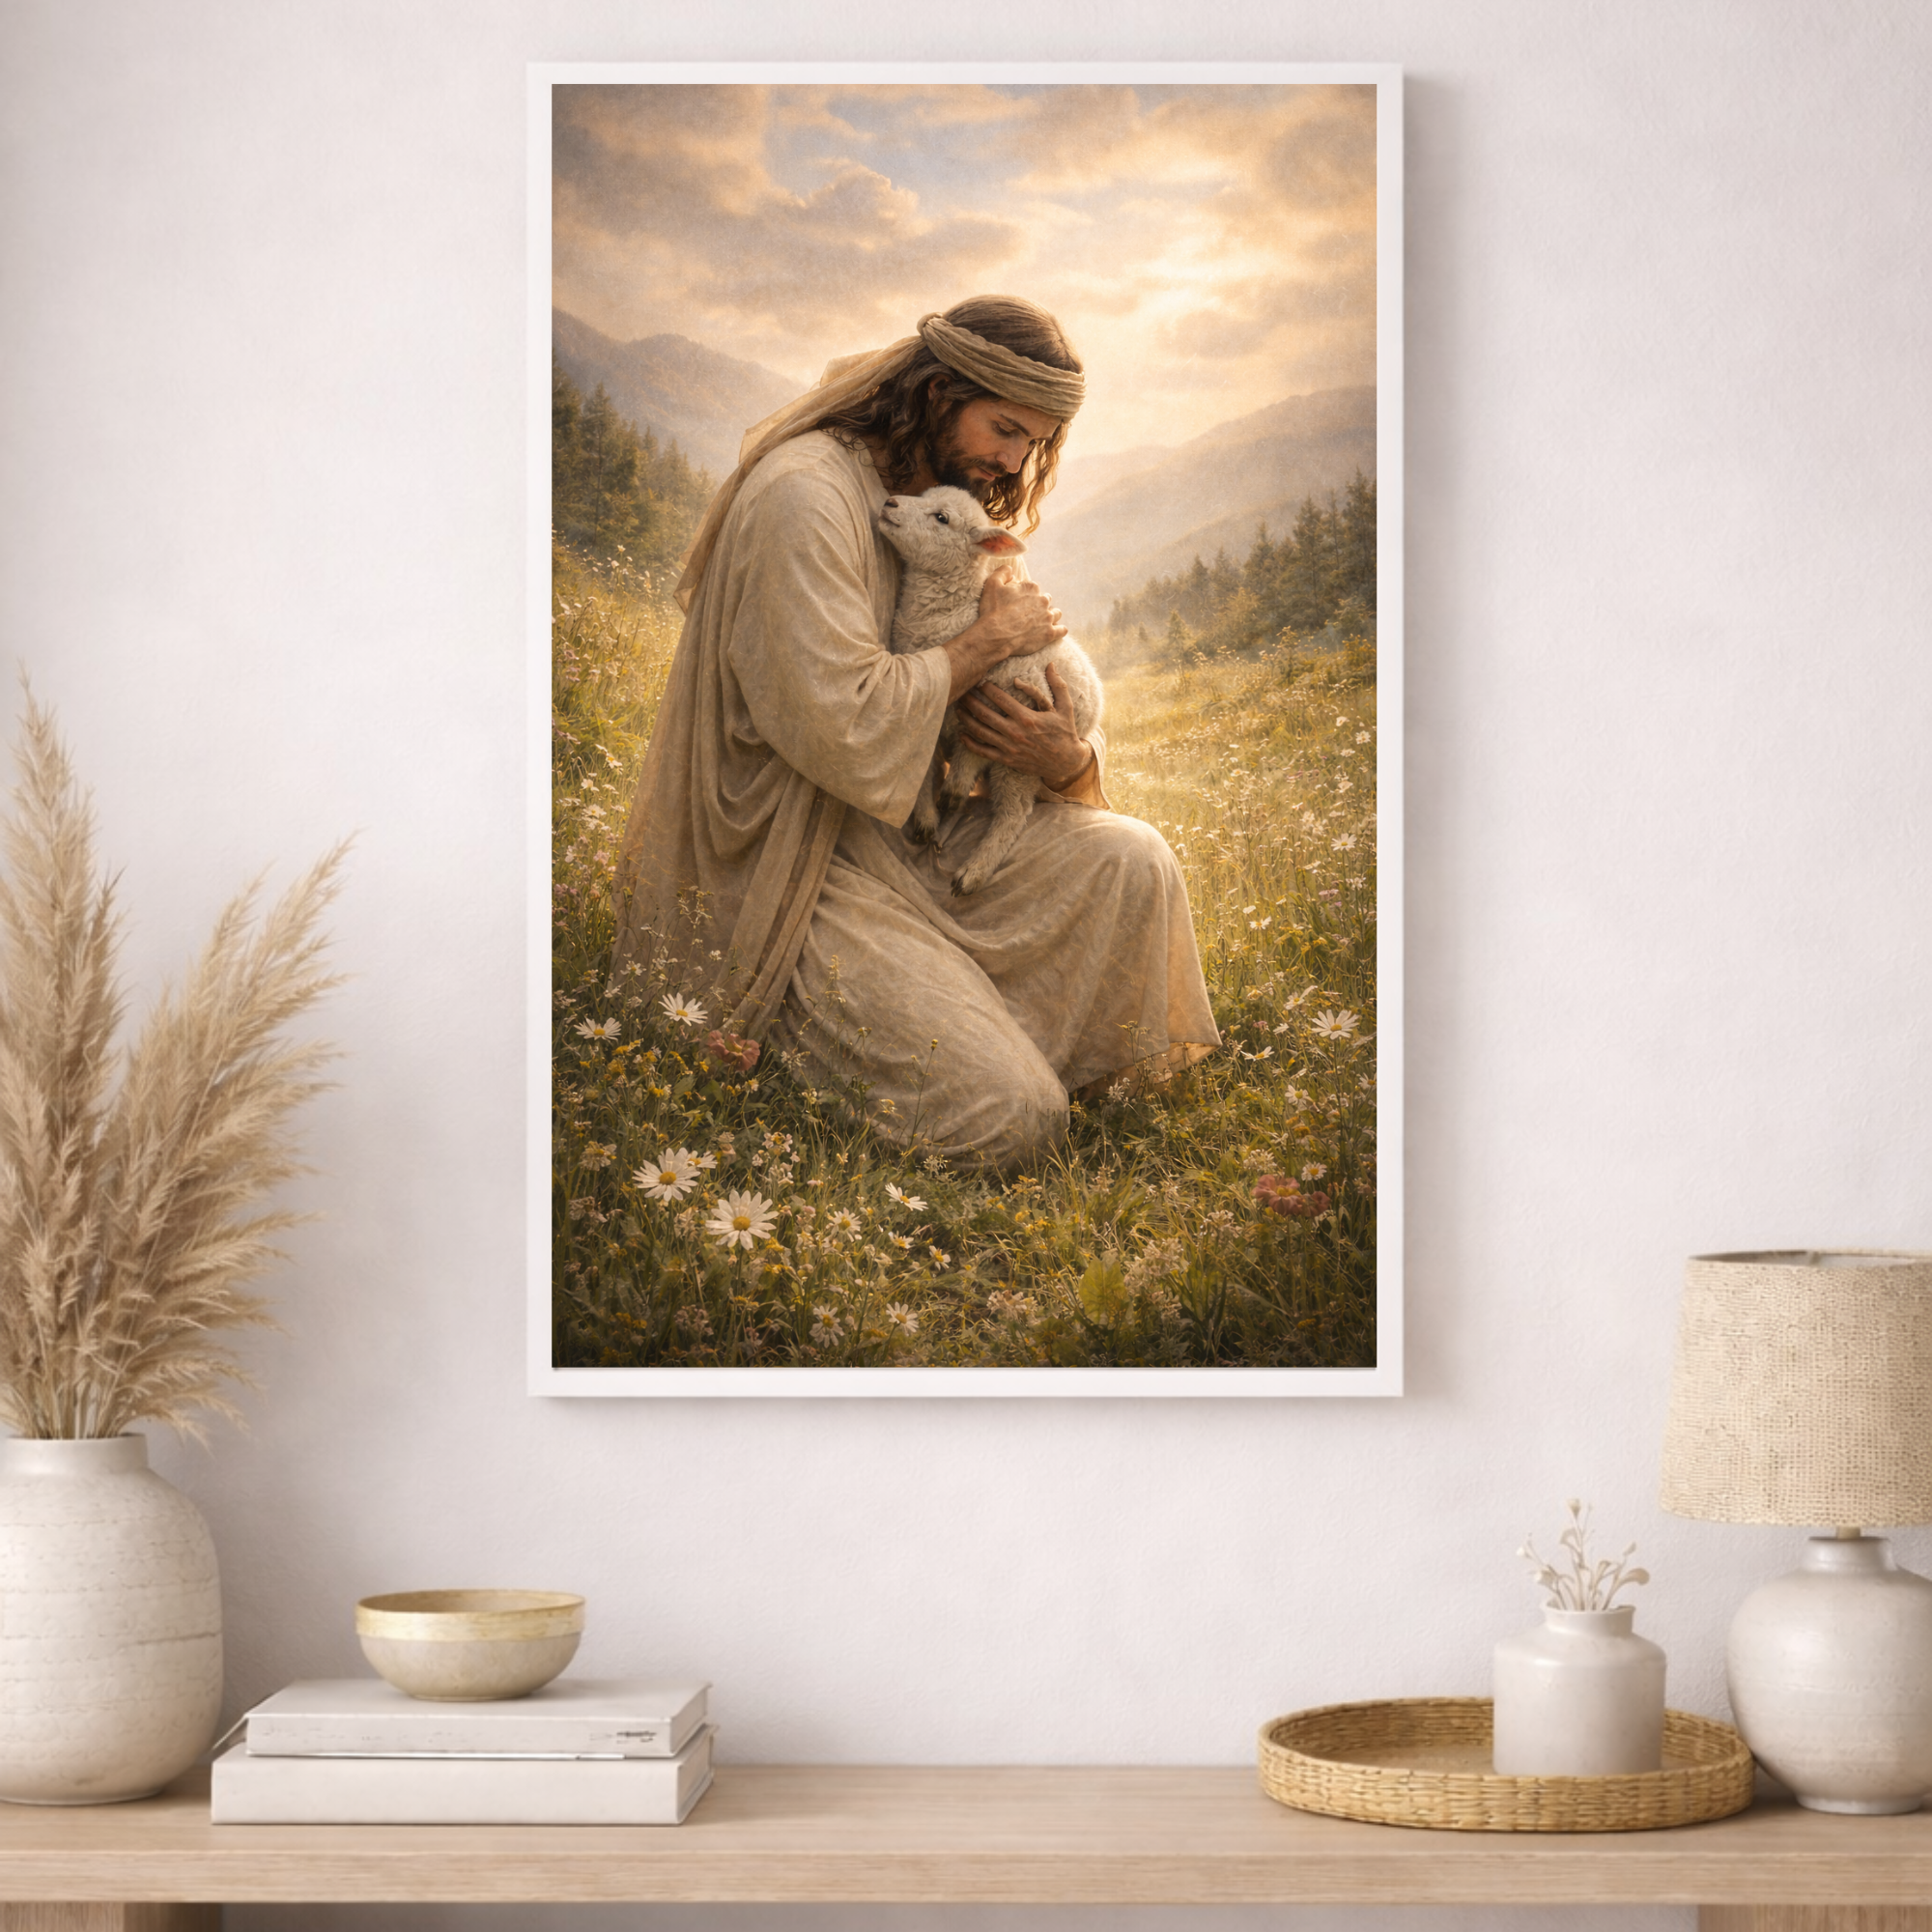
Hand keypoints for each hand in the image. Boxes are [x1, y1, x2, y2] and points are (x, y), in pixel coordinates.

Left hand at [955, 663, 1093, 789]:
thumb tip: (1051, 664)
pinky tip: (961, 734)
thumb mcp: (1065, 707)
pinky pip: (983, 751)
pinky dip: (970, 743)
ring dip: (966, 719)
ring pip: (980, 732)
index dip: (987, 689)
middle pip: (984, 714)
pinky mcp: (1007, 759)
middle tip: (961, 691)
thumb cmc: (1065, 733)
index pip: (1000, 699)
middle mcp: (1015, 733)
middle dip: (970, 701)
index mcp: (1027, 717)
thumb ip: (1058, 685)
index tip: (980, 680)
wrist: (1067, 763)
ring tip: (957, 708)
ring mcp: (1009, 747)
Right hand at [974, 573, 1065, 663]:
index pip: (1033, 588)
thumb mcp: (992, 585)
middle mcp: (1042, 600)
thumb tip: (1010, 569)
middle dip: (1038, 605)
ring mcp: (1047, 617)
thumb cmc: (992, 610)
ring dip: (1050, 616)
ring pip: (1056, 613)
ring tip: (1041, 622)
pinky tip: (1054, 631)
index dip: (1024, 595)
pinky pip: (1062, 630)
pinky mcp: (1049, 634)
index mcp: (1031, 587)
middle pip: (1045, 600)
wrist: (995, 636)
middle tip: (1027, 614)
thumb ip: (1002, 572)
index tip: (1017, 603)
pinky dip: (1059, 630)